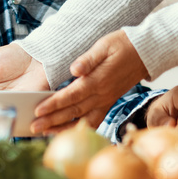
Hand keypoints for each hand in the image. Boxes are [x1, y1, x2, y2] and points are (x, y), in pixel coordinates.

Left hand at [30, 30, 147, 133]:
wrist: (144, 52)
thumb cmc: (122, 45)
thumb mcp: (104, 45)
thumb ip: (88, 59)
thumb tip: (74, 69)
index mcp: (98, 80)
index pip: (72, 95)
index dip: (54, 104)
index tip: (38, 110)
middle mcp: (102, 95)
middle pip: (73, 111)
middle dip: (52, 120)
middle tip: (33, 127)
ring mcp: (106, 101)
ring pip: (83, 120)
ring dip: (63, 128)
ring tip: (44, 133)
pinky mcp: (109, 103)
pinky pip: (94, 120)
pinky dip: (79, 128)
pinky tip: (66, 131)